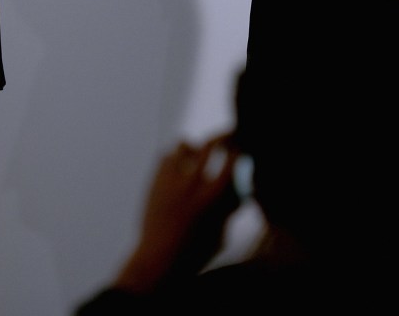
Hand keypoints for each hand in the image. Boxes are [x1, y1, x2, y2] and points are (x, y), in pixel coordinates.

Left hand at [112, 133, 240, 292]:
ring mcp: (170, 180)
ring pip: (184, 144)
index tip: (241, 149)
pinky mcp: (155, 181)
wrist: (159, 259)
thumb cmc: (196, 251)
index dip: (238, 150)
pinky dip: (176, 157)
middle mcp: (191, 183)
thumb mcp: (221, 231)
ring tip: (199, 154)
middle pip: (210, 144)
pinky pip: (166, 155)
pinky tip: (181, 165)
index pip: (230, 160)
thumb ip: (230, 207)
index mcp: (212, 197)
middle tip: (226, 138)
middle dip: (221, 138)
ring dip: (195, 147)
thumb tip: (243, 188)